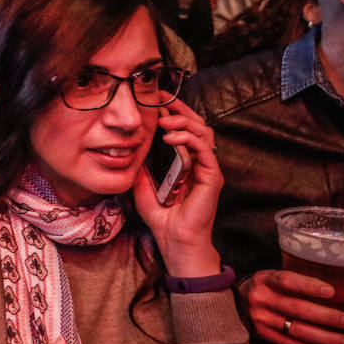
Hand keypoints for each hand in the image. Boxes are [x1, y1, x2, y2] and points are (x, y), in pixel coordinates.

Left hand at [132, 97, 222, 276]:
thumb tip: (130, 148)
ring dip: (183, 122)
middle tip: (161, 101)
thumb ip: (141, 168)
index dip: (174, 113)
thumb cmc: (163, 218)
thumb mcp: (142, 187)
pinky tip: (169, 138)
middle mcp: (201, 163)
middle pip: (198, 125)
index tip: (156, 101)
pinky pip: (205, 151)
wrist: (175, 242)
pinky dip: (188, 140)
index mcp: (187, 162)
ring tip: (163, 121)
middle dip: (180, 110)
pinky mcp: (212, 178)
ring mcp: (208, 170)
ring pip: (204, 133)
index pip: (185, 129)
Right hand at [239, 269, 343, 343]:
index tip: (331, 292)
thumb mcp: (271, 277)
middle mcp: (261, 299)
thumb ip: (293, 282)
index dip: (309, 286)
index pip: (287, 281)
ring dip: (326, 338)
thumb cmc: (263, 288)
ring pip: (297, 330)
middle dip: (326, 317)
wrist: (232, 303)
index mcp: (264, 279)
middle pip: (297, 309)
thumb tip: (336, 290)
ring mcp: (261, 319)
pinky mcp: (263, 335)